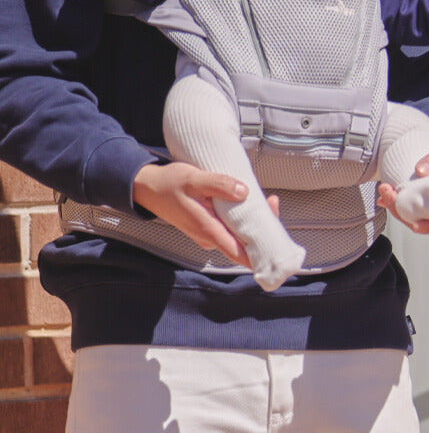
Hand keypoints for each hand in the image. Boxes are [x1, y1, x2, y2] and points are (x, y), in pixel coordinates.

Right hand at [132, 161, 276, 269]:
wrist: (148, 188)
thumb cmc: (169, 184)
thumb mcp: (194, 178)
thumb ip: (218, 184)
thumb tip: (243, 192)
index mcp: (207, 230)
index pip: (238, 253)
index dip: (259, 254)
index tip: (276, 248)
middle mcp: (209, 237)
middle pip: (243, 245)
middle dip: (263, 230)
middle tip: (272, 204)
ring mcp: (208, 233)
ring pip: (237, 236)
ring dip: (254, 223)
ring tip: (267, 202)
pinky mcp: (208, 227)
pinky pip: (230, 229)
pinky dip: (243, 220)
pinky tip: (252, 204)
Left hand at [376, 137, 428, 232]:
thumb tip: (420, 170)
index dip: (425, 220)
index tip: (407, 213)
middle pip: (427, 220)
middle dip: (402, 210)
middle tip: (386, 193)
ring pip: (420, 218)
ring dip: (399, 208)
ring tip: (384, 192)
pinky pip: (418, 211)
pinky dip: (402, 206)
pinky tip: (388, 198)